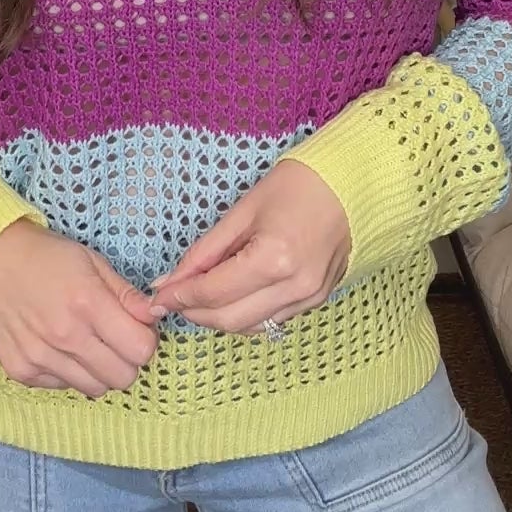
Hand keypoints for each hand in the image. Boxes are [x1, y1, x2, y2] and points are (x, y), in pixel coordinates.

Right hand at [0, 219, 159, 397]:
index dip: (144, 339)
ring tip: (87, 343)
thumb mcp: (91, 261)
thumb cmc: (42, 256)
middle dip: (127, 360)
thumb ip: (126, 294)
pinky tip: (60, 347)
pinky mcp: (22, 371)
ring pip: (96, 389)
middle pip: (123, 377)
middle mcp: (65, 336)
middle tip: (115, 339)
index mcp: (87, 303)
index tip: (135, 328)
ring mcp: (41, 357)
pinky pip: (64, 387)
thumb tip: (155, 315)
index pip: (141, 350)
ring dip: (100, 370)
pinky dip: (70, 373)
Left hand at [147, 160, 350, 334]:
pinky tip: (230, 296)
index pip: (215, 293)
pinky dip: (244, 314)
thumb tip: (171, 280)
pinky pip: (270, 320)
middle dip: (195, 313)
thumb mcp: (244, 210)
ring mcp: (310, 298)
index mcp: (274, 259)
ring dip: (218, 318)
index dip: (181, 297)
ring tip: (198, 297)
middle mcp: (295, 287)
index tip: (157, 297)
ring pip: (250, 327)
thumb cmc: (299, 185)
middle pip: (229, 319)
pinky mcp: (317, 300)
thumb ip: (206, 250)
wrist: (354, 184)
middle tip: (172, 299)